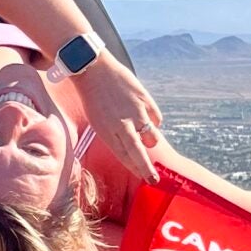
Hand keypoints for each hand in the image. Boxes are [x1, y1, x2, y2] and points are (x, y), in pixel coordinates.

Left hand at [76, 53, 163, 183]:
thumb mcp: (98, 122)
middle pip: (139, 153)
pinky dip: (154, 121)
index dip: (135, 168)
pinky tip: (146, 117)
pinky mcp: (144, 99)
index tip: (143, 178)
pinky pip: (156, 118)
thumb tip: (132, 147)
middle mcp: (122, 125)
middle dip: (147, 169)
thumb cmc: (93, 99)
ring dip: (151, 140)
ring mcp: (135, 112)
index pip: (124, 157)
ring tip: (146, 136)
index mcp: (107, 132)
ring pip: (153, 137)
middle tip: (154, 181)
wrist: (93, 70)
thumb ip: (115, 136)